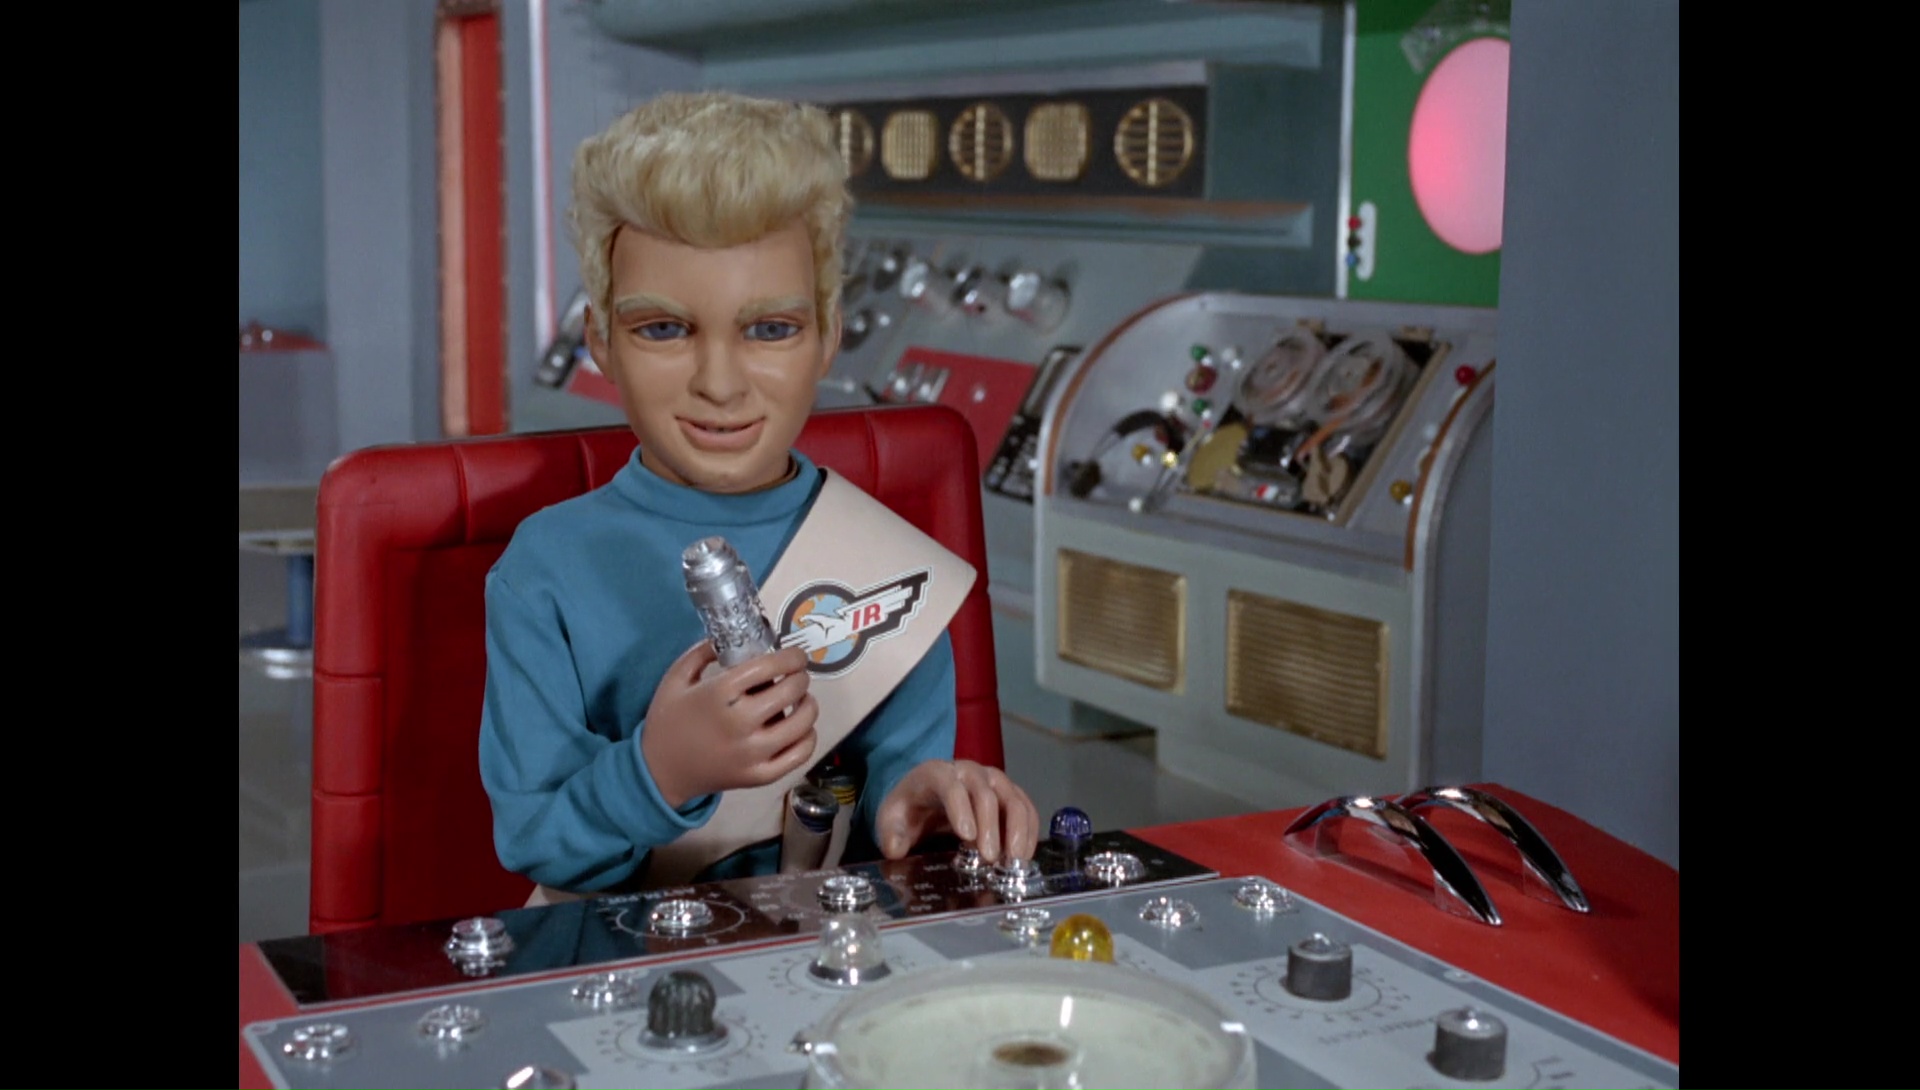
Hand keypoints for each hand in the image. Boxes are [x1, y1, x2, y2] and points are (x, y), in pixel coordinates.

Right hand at [641, 640, 818, 807]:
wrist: (659, 773)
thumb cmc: (668, 721)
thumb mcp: (676, 677)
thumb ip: (703, 652)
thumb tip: (734, 639)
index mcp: (719, 693)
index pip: (771, 666)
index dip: (792, 657)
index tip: (796, 656)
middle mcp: (740, 722)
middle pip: (792, 690)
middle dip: (800, 677)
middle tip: (796, 676)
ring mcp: (753, 753)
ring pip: (803, 722)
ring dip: (808, 704)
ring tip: (801, 699)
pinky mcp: (760, 776)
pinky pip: (800, 755)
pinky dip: (808, 737)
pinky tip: (801, 728)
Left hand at [874, 759, 1038, 863]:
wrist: (925, 798)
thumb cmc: (910, 808)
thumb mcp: (891, 819)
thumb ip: (891, 833)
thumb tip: (896, 849)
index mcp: (936, 773)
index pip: (951, 786)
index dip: (961, 809)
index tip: (967, 837)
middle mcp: (969, 771)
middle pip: (986, 794)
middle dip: (992, 827)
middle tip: (991, 860)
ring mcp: (993, 780)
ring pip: (1013, 799)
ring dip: (1018, 831)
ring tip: (1014, 862)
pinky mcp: (1009, 793)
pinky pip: (1026, 808)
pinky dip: (1029, 832)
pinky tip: (1024, 856)